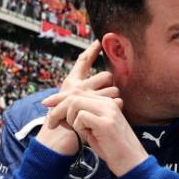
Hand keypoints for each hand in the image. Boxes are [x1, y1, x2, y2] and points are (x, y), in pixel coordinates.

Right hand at [36, 40, 119, 154]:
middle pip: (106, 75)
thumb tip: (107, 90)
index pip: (82, 62)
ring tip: (107, 107)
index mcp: (71, 82)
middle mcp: (77, 85)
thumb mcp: (73, 104)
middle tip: (106, 94)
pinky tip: (114, 110)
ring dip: (114, 97)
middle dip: (110, 84)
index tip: (99, 41)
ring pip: (113, 88)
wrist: (61, 137)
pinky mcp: (92, 106)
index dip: (90, 51)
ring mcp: (84, 95)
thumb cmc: (69, 121)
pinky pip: (115, 100)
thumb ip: (86, 94)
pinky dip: (117, 104)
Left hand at [46, 92, 146, 176]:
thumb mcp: (93, 129)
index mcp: (106, 103)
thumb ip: (80, 118)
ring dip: (69, 119)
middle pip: (74, 96)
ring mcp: (108, 112)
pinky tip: (87, 135)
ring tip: (76, 132)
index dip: (59, 97)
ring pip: (75, 104)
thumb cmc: (112, 148)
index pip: (78, 93)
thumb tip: (58, 111)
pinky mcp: (107, 123)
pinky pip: (81, 117)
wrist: (131, 162)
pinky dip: (78, 127)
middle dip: (57, 109)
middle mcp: (108, 103)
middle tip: (52, 125)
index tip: (46, 104)